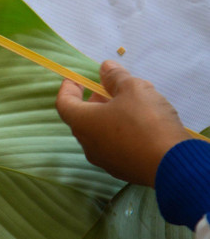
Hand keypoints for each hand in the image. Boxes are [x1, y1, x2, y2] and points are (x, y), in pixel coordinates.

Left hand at [55, 60, 190, 187]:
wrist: (175, 165)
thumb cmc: (147, 122)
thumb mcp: (133, 89)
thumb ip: (116, 77)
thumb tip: (105, 68)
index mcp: (83, 123)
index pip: (64, 103)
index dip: (69, 88)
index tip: (77, 79)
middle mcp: (89, 144)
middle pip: (83, 118)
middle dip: (95, 101)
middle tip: (112, 90)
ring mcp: (106, 161)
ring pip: (101, 134)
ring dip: (112, 117)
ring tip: (134, 105)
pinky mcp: (124, 171)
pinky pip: (117, 147)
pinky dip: (123, 133)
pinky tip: (145, 126)